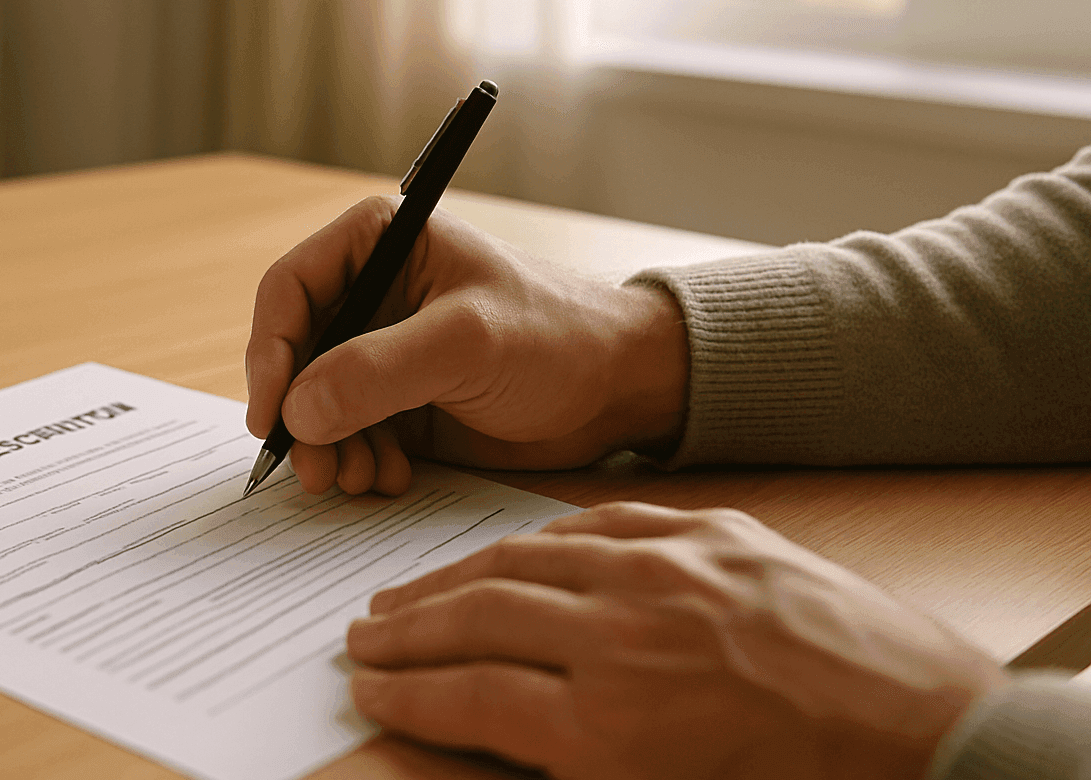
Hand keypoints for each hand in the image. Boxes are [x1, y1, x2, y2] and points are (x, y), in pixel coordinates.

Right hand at [245, 197, 688, 495]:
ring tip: (360, 478)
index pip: (289, 290)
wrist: (619, 388)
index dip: (270, 352)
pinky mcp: (398, 400)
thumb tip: (298, 410)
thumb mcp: (466, 344)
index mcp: (378, 242)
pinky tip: (391, 477)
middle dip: (299, 415)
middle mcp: (370, 291)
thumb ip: (379, 371)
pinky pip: (349, 434)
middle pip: (294, 354)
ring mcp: (382, 350)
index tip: (272, 414)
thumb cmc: (557, 336)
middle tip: (315, 470)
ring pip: (315, 402)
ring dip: (329, 447)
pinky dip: (357, 460)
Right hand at [347, 502, 1009, 779]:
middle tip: (363, 637)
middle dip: (407, 632)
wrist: (917, 726)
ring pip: (521, 561)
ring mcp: (664, 572)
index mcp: (610, 726)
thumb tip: (484, 731)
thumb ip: (560, 764)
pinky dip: (533, 538)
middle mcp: (623, 637)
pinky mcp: (703, 533)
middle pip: (478, 618)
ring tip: (408, 593)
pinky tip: (503, 552)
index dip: (406, 694)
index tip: (368, 689)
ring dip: (451, 578)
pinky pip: (590, 525)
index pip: (469, 697)